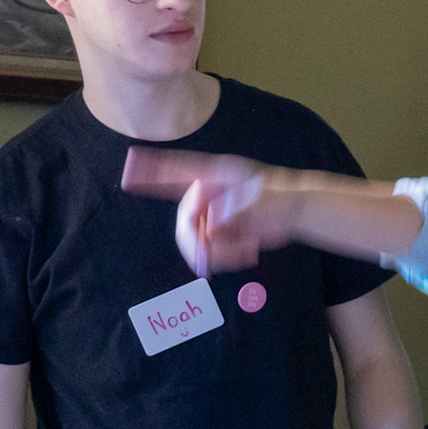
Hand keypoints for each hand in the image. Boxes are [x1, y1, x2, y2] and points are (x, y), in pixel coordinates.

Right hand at [121, 147, 296, 275]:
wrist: (297, 210)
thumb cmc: (282, 197)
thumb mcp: (261, 202)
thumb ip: (236, 212)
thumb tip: (212, 228)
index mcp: (216, 176)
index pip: (178, 170)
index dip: (152, 171)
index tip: (129, 173)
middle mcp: (210, 194)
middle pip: (185, 218)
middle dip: (198, 240)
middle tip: (214, 254)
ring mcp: (214, 212)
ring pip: (196, 239)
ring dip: (217, 253)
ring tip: (245, 253)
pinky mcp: (221, 230)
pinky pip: (211, 251)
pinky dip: (225, 258)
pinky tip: (248, 254)